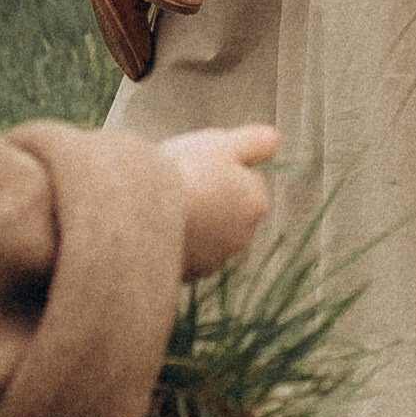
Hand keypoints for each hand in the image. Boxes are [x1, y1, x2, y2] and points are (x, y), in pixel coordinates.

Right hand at [161, 124, 278, 277]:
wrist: (141, 214)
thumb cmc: (185, 173)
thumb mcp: (223, 144)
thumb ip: (255, 142)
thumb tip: (274, 141)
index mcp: (256, 203)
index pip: (248, 180)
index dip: (224, 168)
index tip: (200, 163)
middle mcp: (242, 237)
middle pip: (228, 210)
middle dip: (211, 199)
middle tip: (180, 184)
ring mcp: (214, 259)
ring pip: (207, 234)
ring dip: (193, 223)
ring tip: (164, 206)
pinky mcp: (188, 275)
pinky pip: (185, 254)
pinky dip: (175, 244)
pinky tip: (156, 230)